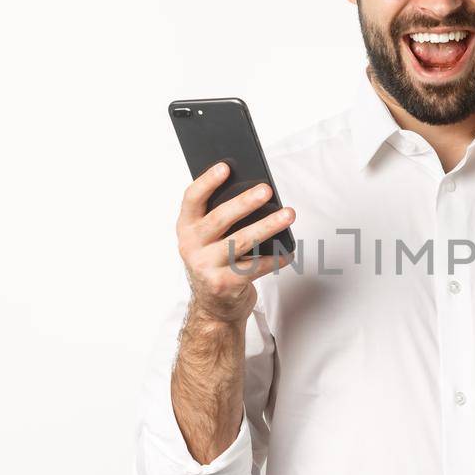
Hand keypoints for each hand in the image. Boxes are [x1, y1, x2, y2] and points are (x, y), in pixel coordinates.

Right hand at [177, 162, 295, 324]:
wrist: (214, 307)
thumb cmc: (217, 262)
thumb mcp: (209, 239)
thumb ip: (222, 217)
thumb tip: (257, 193)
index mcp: (186, 228)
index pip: (192, 199)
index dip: (207, 181)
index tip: (226, 167)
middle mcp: (191, 246)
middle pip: (220, 219)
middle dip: (245, 202)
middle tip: (267, 189)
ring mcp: (206, 267)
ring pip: (241, 242)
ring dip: (268, 226)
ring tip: (288, 214)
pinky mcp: (225, 284)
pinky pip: (255, 267)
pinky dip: (275, 258)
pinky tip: (289, 251)